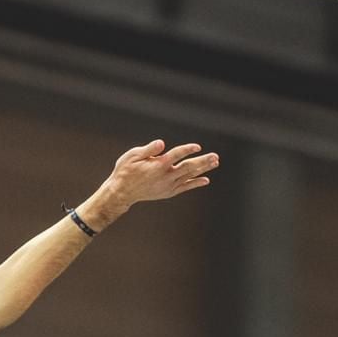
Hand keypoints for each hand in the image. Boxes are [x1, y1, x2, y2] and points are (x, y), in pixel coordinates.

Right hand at [87, 140, 218, 224]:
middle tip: (216, 156)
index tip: (197, 146)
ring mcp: (168, 186)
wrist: (122, 192)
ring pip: (189, 176)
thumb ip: (148, 149)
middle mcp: (165, 176)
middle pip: (188, 167)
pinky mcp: (168, 192)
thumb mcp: (132, 156)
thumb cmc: (125, 171)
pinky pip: (185, 187)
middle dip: (203, 161)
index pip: (176, 155)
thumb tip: (161, 144)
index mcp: (157, 165)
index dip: (187, 149)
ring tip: (215, 162)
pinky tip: (206, 180)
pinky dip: (195, 183)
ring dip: (203, 169)